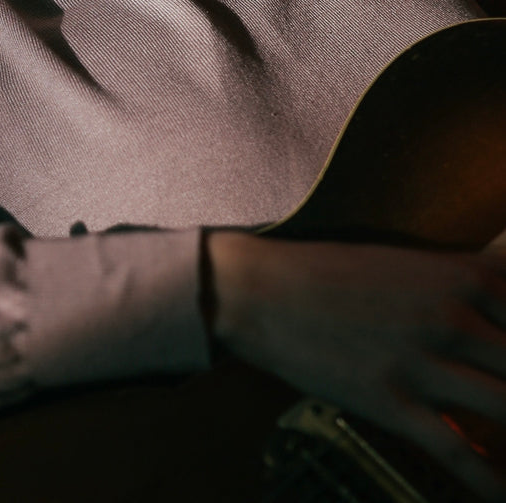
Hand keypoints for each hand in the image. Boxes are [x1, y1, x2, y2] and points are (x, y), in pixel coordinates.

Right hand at [207, 232, 505, 499]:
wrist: (259, 290)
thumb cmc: (331, 272)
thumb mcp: (411, 261)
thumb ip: (474, 278)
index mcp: (466, 277)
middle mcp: (455, 317)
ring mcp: (424, 362)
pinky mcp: (391, 401)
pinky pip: (459, 452)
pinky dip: (491, 482)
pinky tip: (502, 495)